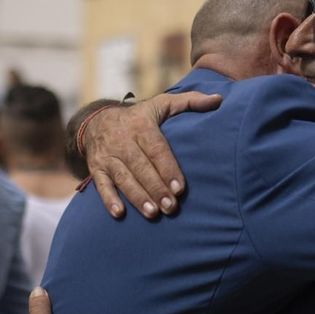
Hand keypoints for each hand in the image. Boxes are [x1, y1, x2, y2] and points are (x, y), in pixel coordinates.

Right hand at [84, 92, 221, 219]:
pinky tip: (119, 213)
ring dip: (137, 196)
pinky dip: (108, 199)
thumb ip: (190, 101)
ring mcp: (108, 155)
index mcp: (142, 125)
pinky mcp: (96, 167)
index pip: (156, 149)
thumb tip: (218, 99)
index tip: (180, 189)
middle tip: (170, 207)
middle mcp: (123, 140)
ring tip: (152, 213)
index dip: (168, 169)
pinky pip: (100, 184)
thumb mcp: (162, 103)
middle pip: (140, 167)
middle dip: (156, 188)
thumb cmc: (139, 116)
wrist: (96, 120)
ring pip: (123, 177)